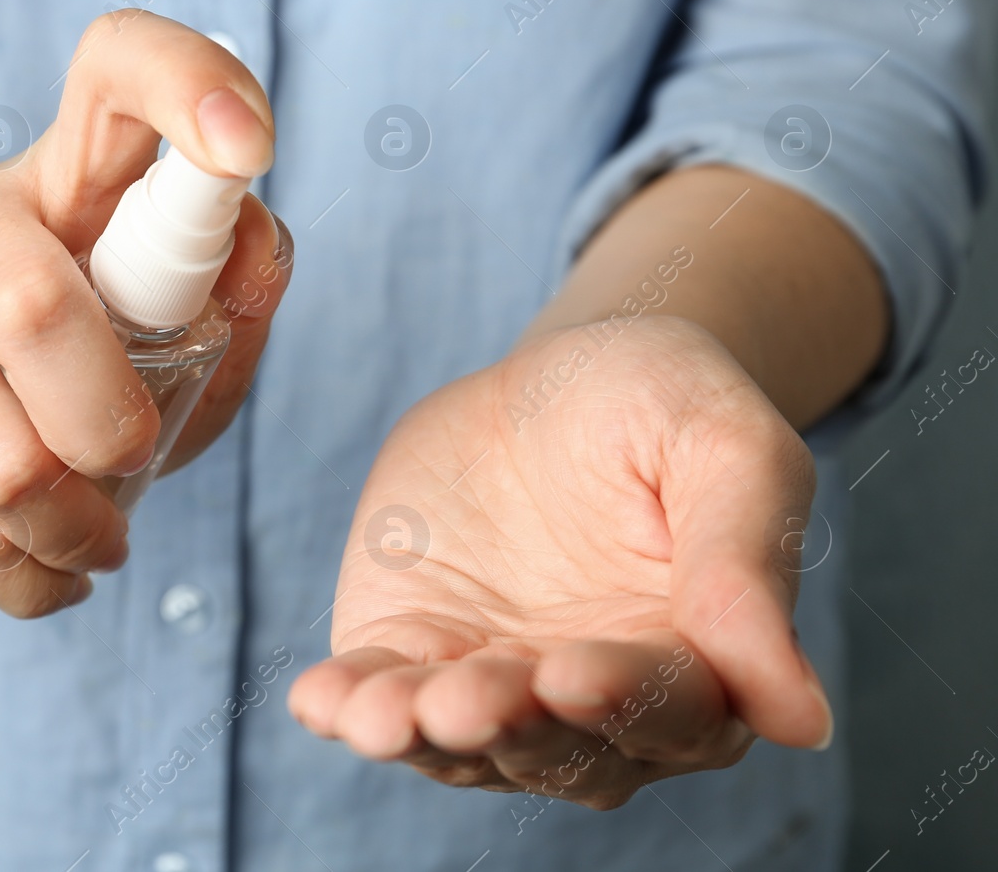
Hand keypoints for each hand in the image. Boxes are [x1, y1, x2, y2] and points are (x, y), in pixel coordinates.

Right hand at [0, 12, 290, 616]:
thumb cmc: (85, 326)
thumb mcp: (173, 293)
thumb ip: (238, 275)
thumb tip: (252, 253)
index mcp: (65, 168)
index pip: (117, 68)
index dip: (188, 87)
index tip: (248, 146)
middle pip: (31, 311)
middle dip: (108, 428)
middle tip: (132, 460)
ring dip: (72, 531)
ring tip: (98, 533)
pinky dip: (23, 575)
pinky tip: (48, 561)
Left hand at [288, 316, 832, 808]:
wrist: (552, 379)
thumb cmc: (658, 404)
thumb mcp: (723, 447)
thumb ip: (748, 568)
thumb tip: (803, 720)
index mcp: (700, 664)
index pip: (670, 707)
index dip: (624, 697)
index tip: (576, 670)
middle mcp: (596, 703)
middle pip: (558, 744)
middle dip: (509, 724)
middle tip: (468, 699)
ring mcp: (497, 686)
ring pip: (462, 740)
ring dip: (420, 732)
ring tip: (380, 715)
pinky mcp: (414, 654)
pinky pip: (380, 696)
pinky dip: (349, 706)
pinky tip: (319, 700)